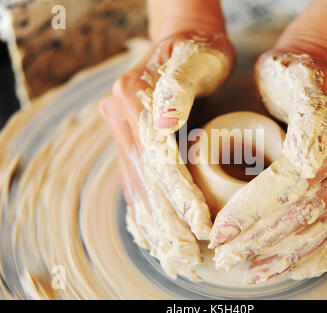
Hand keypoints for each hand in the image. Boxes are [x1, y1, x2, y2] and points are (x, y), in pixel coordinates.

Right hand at [99, 31, 234, 279]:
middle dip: (168, 218)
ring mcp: (121, 128)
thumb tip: (163, 126)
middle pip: (144, 177)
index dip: (179, 195)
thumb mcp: (197, 60)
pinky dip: (145, 210)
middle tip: (189, 252)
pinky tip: (155, 233)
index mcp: (133, 96)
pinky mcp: (130, 139)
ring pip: (136, 184)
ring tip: (174, 253)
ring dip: (155, 222)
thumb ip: (178, 88)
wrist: (183, 40)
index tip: (201, 225)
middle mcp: (119, 114)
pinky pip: (133, 180)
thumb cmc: (200, 50)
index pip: (157, 158)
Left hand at [208, 51, 326, 282]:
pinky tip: (289, 268)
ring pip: (320, 226)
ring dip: (283, 254)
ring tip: (253, 271)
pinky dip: (312, 253)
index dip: (254, 210)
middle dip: (262, 237)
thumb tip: (296, 164)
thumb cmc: (290, 74)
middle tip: (227, 256)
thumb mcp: (286, 77)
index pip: (292, 181)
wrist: (319, 72)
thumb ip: (291, 113)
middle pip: (305, 209)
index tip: (221, 231)